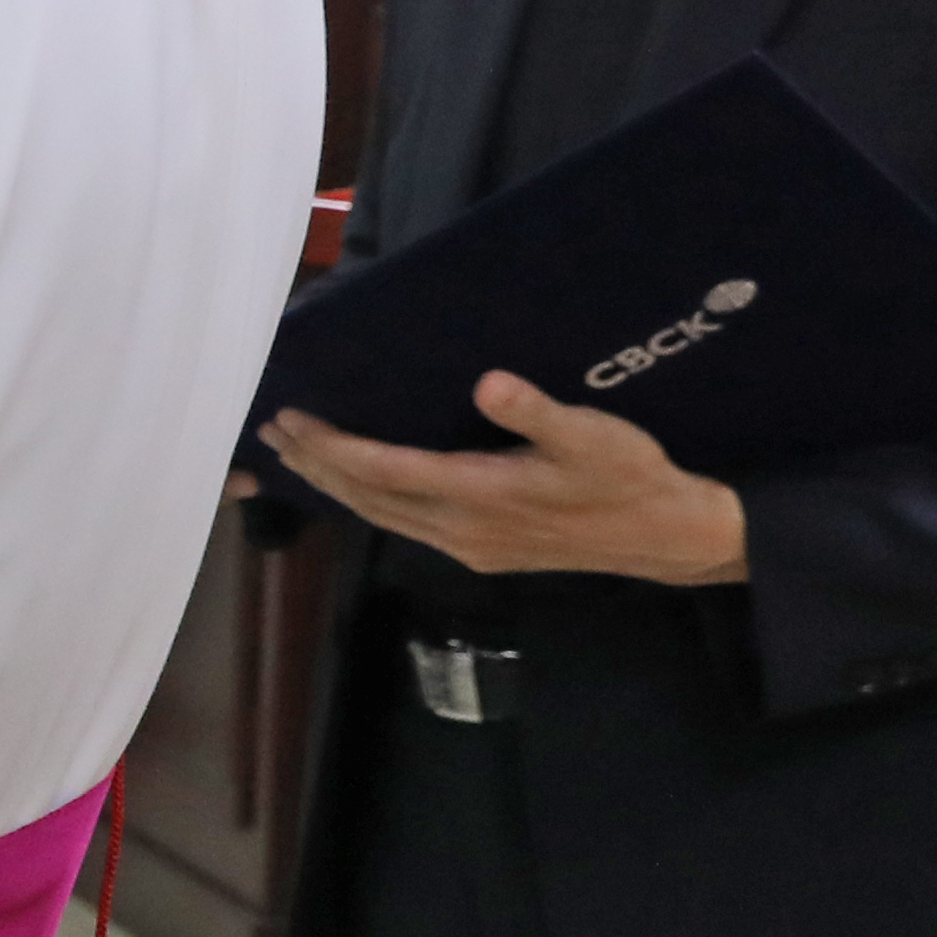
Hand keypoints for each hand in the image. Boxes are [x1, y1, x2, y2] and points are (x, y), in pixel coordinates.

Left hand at [264, 373, 749, 586]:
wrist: (666, 536)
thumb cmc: (630, 477)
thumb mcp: (593, 435)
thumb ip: (537, 411)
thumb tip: (489, 385)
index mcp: (482, 495)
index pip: (385, 471)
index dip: (334, 447)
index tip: (294, 419)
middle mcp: (463, 528)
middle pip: (368, 497)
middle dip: (316, 464)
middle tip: (270, 431)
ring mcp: (468, 546)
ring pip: (382, 516)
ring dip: (335, 485)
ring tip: (293, 455)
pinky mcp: (481, 552)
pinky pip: (404, 526)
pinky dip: (368, 502)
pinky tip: (355, 486)